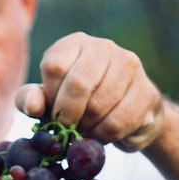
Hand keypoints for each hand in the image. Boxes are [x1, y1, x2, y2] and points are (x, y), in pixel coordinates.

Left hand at [16, 32, 165, 150]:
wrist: (128, 117)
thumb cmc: (79, 105)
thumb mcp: (48, 100)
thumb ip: (31, 99)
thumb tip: (34, 106)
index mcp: (75, 43)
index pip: (55, 66)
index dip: (51, 96)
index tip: (53, 112)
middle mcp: (103, 47)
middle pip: (79, 84)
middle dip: (68, 116)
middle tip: (67, 130)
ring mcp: (129, 66)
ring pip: (99, 105)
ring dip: (86, 128)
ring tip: (85, 130)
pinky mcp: (147, 91)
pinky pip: (118, 122)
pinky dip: (104, 136)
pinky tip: (102, 134)